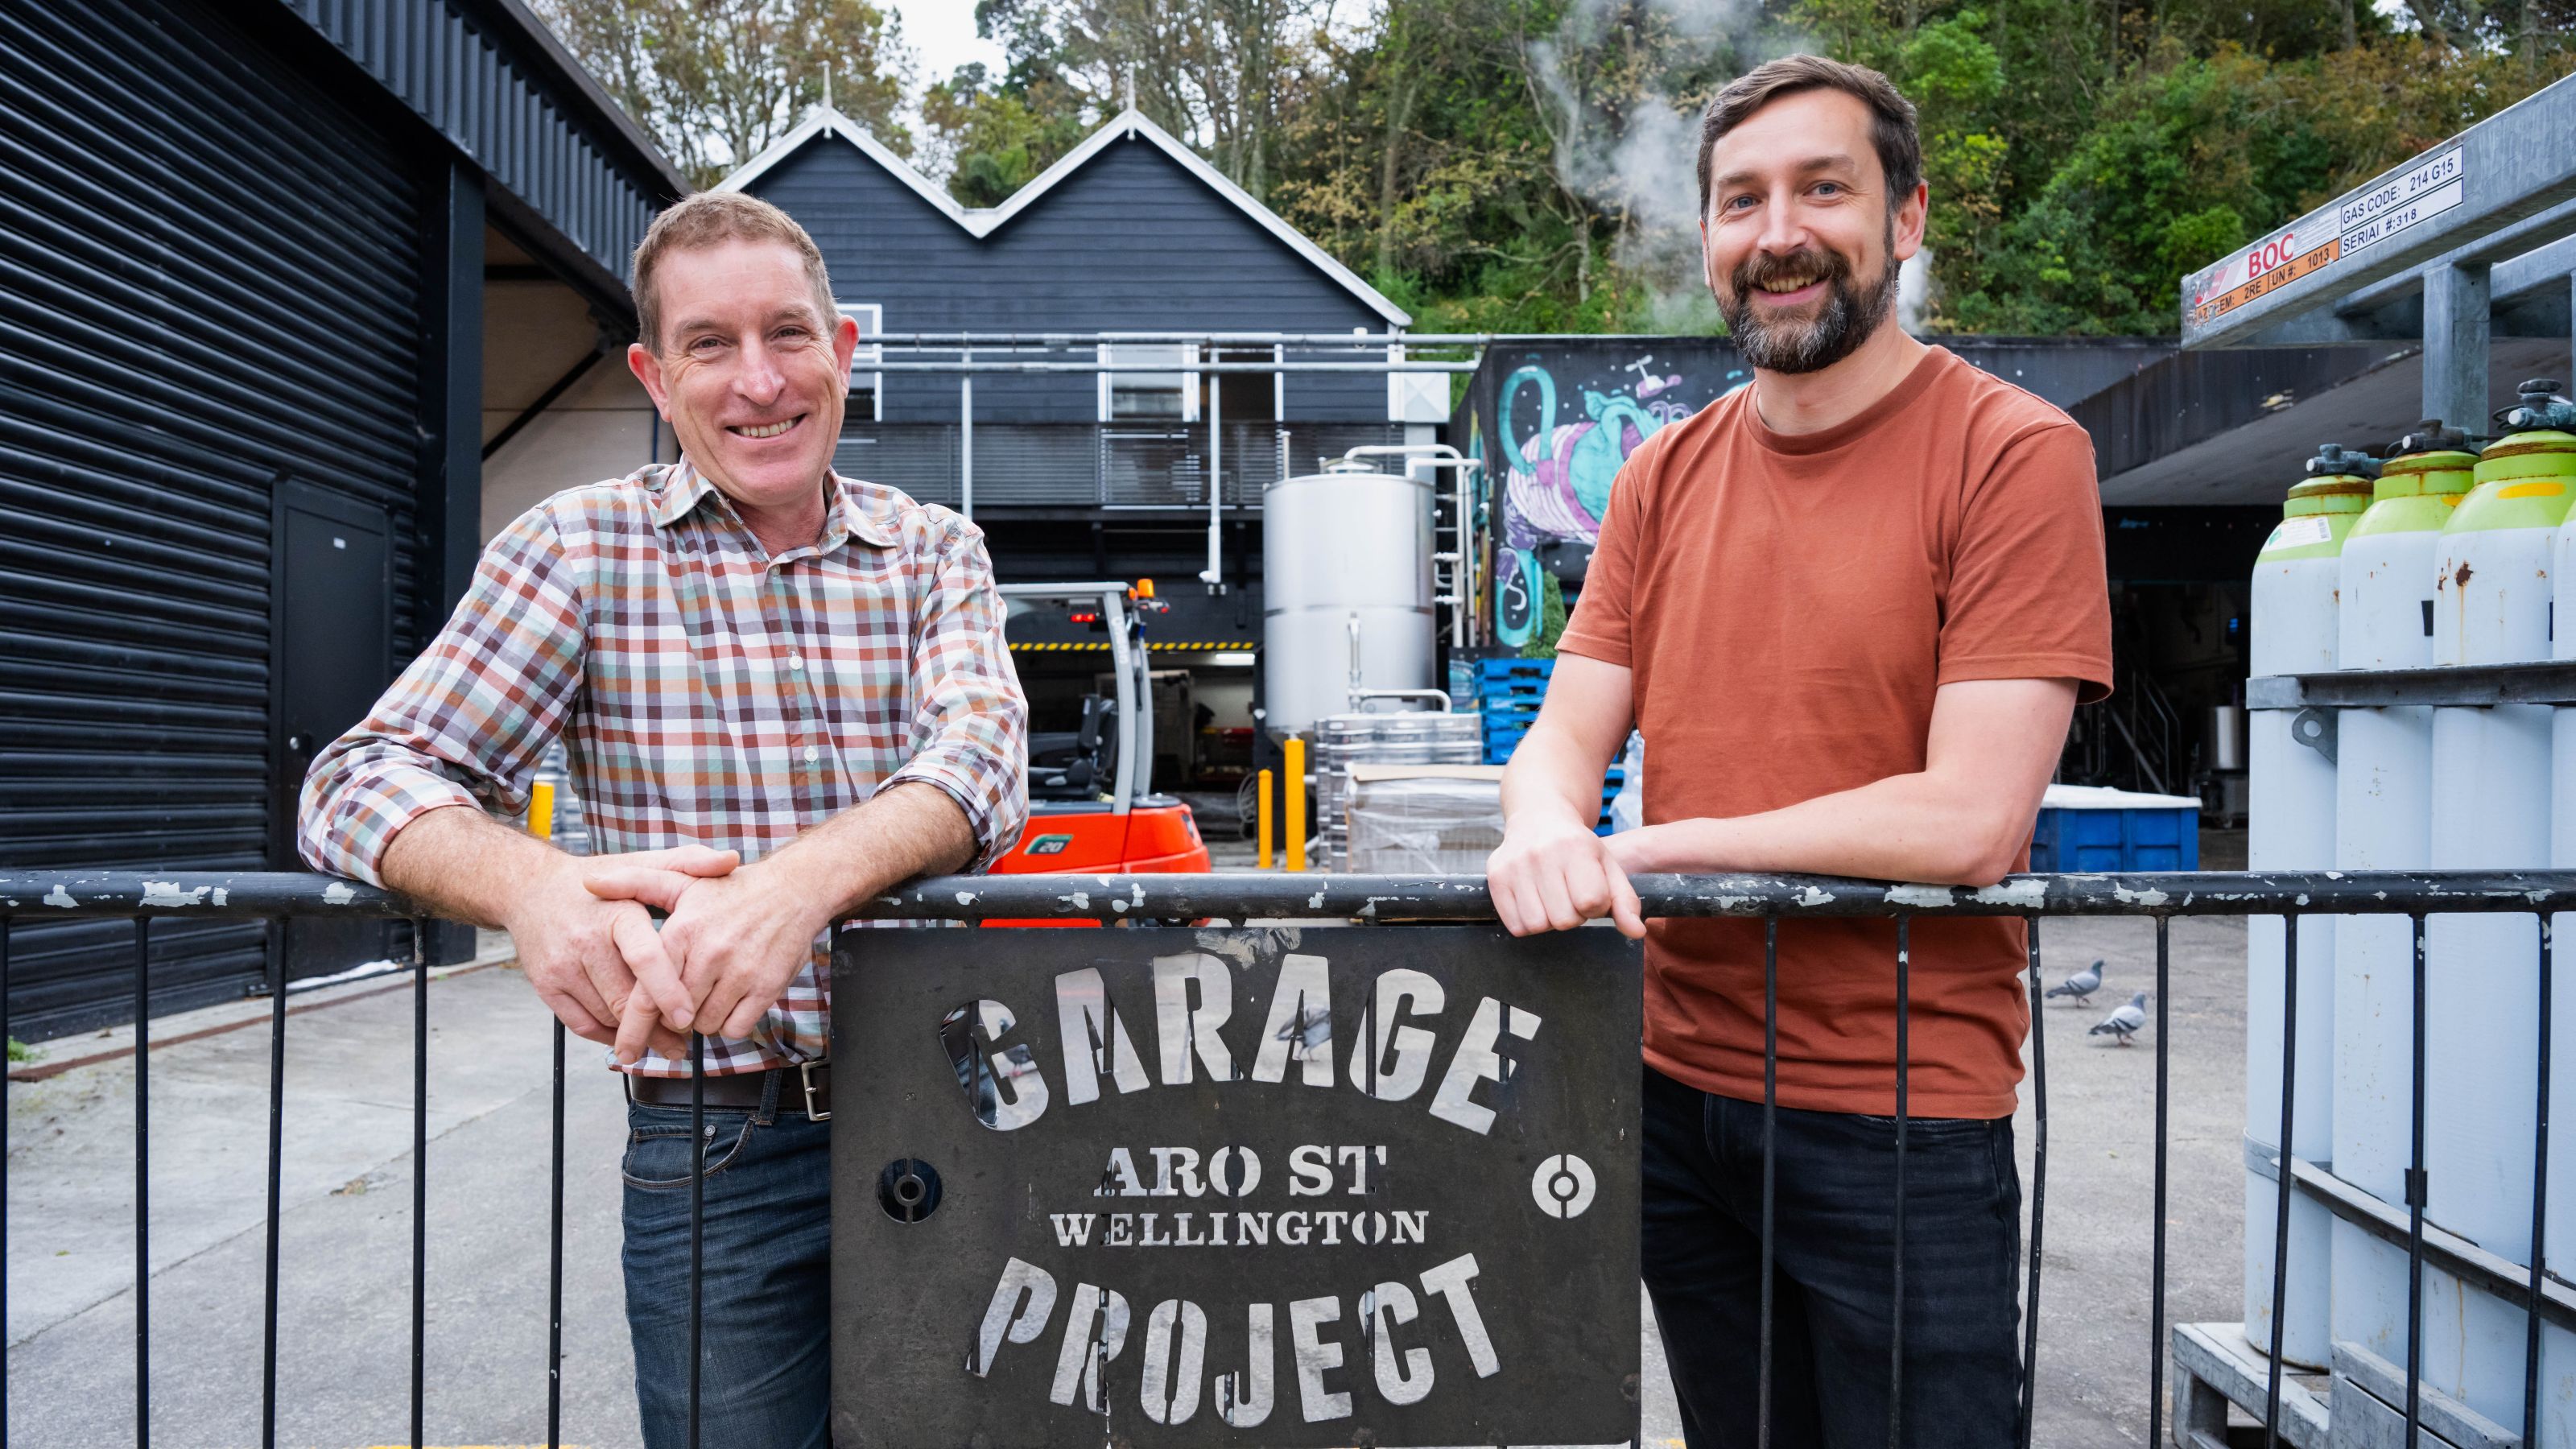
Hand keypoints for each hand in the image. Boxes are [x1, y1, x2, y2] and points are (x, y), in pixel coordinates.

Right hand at [501, 845, 738, 1060]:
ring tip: (668, 1043)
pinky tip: (631, 1037)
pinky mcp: (546, 986)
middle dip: (659, 1025)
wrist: (531, 889)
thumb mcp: (642, 865)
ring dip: (638, 1035)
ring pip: (607, 1015)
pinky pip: (583, 1025)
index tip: (689, 1017)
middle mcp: (585, 941)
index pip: (644, 957)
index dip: (668, 991)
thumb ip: (688, 863)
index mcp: (617, 912)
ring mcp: (562, 966)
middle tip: (687, 1040)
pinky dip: (609, 1036)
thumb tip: (732, 860)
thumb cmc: (599, 882)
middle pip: (625, 997)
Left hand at [583, 854, 835, 1041]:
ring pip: (705, 1025)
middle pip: (675, 1017)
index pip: (648, 996)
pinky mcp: (767, 987)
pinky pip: (737, 1027)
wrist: (793, 890)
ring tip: (709, 992)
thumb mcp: (680, 882)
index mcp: (683, 932)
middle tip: (679, 1003)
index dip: (634, 1029)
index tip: (625, 1051)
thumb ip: (633, 883)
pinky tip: (731, 999)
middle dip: (673, 1016)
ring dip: (702, 1018)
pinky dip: (731, 1022)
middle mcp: (710, 954)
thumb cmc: (731, 892)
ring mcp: (741, 973)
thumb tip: (589, 883)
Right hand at [1487, 810, 1645, 938]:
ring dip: (1549, 920)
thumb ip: (1625, 901)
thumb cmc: (1578, 847)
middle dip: (1572, 915)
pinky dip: (1527, 922)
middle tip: (1570, 896)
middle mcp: (1541, 854)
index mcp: (1576, 848)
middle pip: (1563, 920)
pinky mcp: (1495, 877)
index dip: (1595, 906)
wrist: (1538, 817)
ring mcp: (1514, 866)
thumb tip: (1636, 932)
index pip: (1591, 902)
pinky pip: (1515, 925)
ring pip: (1537, 925)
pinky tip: (1534, 902)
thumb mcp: (1608, 866)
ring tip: (1552, 899)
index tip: (1591, 893)